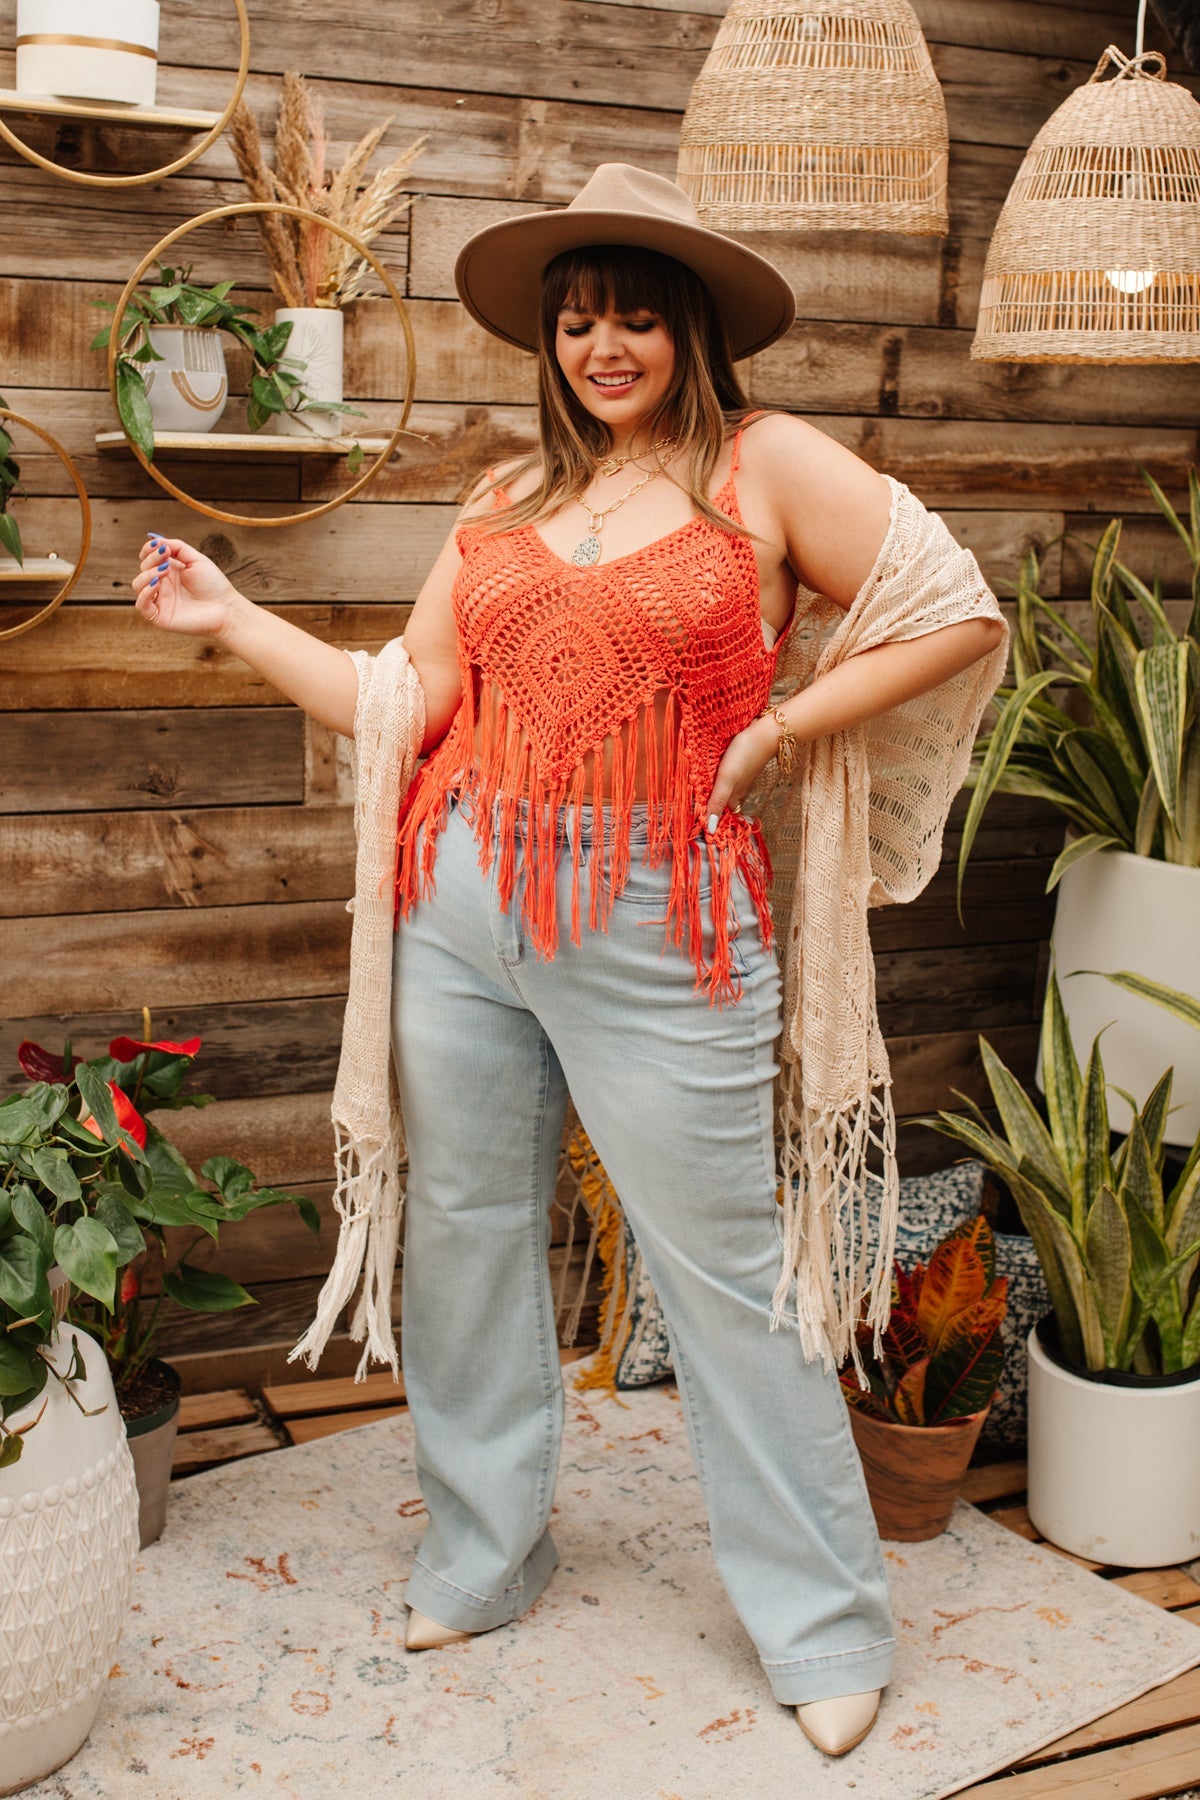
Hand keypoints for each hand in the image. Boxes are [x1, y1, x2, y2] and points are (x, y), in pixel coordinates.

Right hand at [132, 532, 239, 637]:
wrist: (225, 608)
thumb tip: (155, 539)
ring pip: (138, 585)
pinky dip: (144, 594)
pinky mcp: (160, 616)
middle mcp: (163, 585)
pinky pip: (142, 605)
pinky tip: (156, 586)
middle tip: (166, 559)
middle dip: (151, 560)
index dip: (148, 549)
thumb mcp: (196, 559)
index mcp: (170, 571)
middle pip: (143, 569)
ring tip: (163, 572)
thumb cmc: (214, 585)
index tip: (158, 545)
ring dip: (147, 575)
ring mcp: (160, 600)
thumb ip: (177, 547)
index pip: (148, 558)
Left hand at [704, 715, 778, 831]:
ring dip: (718, 794)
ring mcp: (742, 776)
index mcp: (734, 795)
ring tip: (704, 797)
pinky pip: (731, 777)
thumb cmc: (745, 754)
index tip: (701, 826)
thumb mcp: (726, 779)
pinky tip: (717, 775)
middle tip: (700, 813)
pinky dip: (723, 780)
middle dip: (715, 809)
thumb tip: (710, 828)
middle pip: (725, 804)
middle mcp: (739, 788)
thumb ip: (717, 801)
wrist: (766, 733)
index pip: (723, 815)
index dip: (713, 821)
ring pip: (728, 790)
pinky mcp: (743, 763)